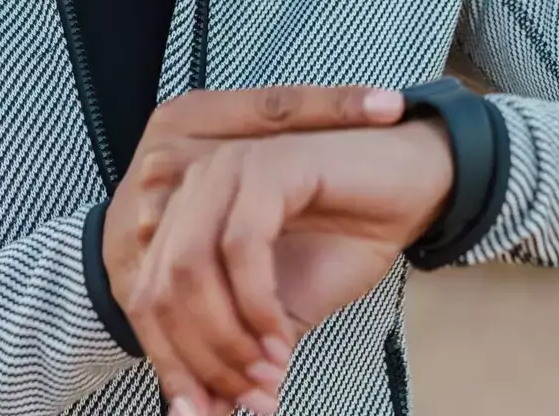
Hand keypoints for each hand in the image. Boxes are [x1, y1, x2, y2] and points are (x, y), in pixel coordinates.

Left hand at [127, 120, 453, 415]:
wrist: (412, 189)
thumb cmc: (343, 240)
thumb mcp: (279, 316)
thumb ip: (237, 354)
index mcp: (185, 217)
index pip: (147, 299)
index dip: (168, 364)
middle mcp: (195, 188)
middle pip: (160, 289)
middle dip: (199, 359)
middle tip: (247, 397)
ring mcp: (229, 170)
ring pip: (190, 268)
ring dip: (226, 337)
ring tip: (268, 372)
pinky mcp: (270, 165)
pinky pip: (241, 245)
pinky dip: (256, 303)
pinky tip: (281, 335)